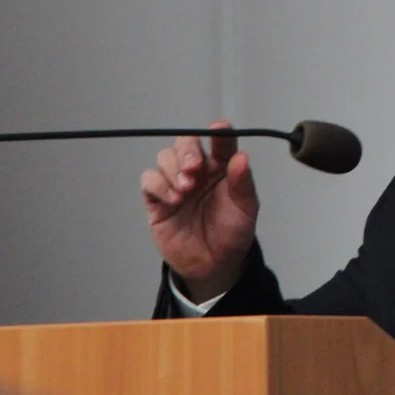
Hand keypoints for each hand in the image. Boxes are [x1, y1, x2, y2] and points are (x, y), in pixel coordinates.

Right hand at [141, 119, 258, 302]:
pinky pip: (149, 180)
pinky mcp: (157, 199)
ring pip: (165, 157)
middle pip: (186, 143)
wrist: (213, 265)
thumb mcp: (245, 209)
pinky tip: (173, 199)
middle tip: (194, 168)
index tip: (218, 129)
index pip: (221, 142)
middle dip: (188, 150)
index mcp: (223, 167)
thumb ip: (243, 183)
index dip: (219, 132)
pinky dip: (158, 184)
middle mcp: (199, 170)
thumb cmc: (232, 232)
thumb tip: (242, 156)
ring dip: (173, 168)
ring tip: (185, 189)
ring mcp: (176, 182)